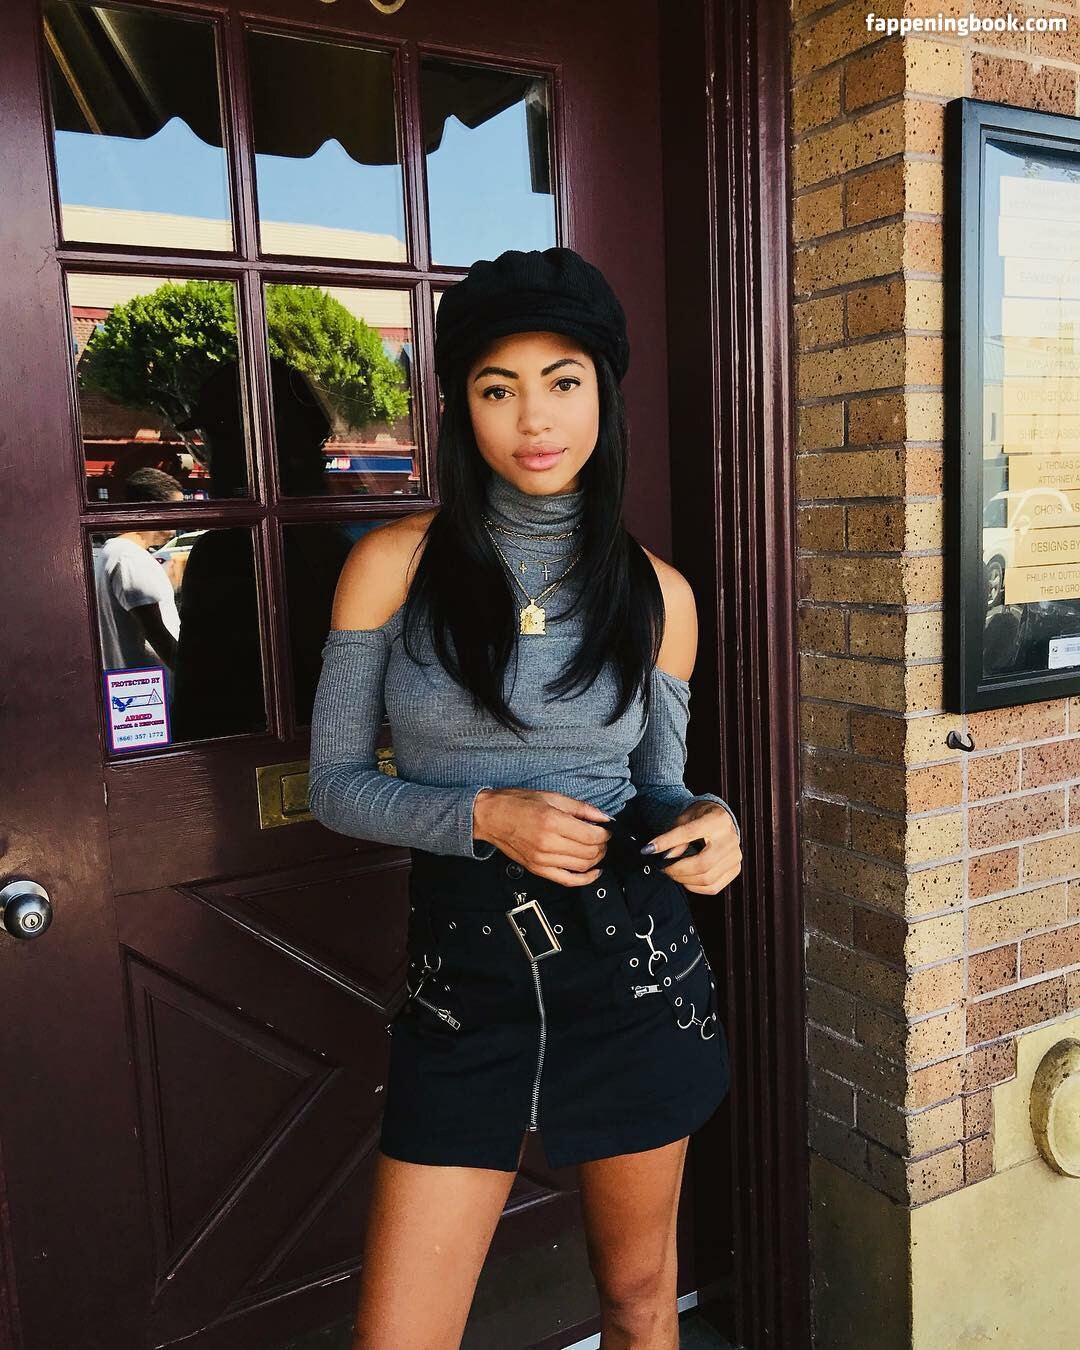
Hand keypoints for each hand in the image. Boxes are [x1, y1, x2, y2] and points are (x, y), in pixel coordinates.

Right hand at [473, 788, 612, 886]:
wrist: (491, 817)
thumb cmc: (516, 804)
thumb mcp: (552, 797)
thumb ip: (581, 808)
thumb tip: (603, 817)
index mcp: (552, 822)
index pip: (591, 836)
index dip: (605, 833)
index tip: (606, 829)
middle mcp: (548, 843)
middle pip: (589, 852)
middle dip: (602, 845)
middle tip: (601, 837)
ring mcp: (542, 859)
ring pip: (582, 866)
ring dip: (596, 859)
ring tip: (596, 849)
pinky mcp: (538, 869)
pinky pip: (567, 880)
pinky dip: (585, 879)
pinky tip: (594, 872)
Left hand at [641, 801, 740, 894]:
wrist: (720, 820)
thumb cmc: (700, 817)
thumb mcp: (685, 818)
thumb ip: (675, 835)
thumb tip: (667, 857)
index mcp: (717, 820)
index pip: (688, 833)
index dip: (666, 842)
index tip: (648, 849)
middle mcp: (730, 839)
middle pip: (702, 863)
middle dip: (677, 869)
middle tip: (663, 867)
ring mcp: (735, 856)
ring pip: (707, 878)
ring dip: (684, 879)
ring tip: (673, 872)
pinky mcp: (735, 869)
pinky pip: (713, 887)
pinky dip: (695, 887)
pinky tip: (686, 879)